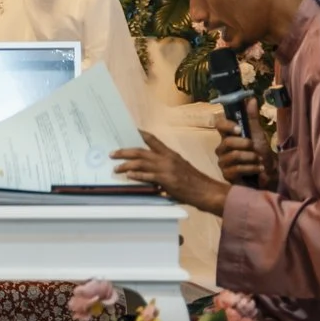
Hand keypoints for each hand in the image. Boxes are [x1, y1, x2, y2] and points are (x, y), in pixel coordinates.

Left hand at [112, 131, 230, 215]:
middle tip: (113, 153)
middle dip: (125, 152)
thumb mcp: (180, 168)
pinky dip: (137, 175)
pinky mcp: (166, 179)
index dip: (142, 134)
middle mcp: (167, 158)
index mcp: (171, 154)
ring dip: (126, 165)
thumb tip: (152, 172)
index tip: (132, 130)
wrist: (206, 190)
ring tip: (116, 168)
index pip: (153, 140)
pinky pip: (147, 176)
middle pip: (141, 152)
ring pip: (141, 163)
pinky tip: (129, 176)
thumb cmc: (195, 182)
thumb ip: (167, 167)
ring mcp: (166, 168)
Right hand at [216, 114, 274, 186]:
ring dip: (251, 157)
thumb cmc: (261, 152)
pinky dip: (250, 168)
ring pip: (233, 155)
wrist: (268, 173)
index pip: (219, 124)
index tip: (239, 128)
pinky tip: (258, 169)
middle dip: (245, 144)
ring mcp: (223, 161)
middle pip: (227, 141)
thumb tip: (251, 98)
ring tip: (259, 160)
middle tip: (256, 148)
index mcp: (228, 134)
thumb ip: (253, 117)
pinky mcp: (226, 174)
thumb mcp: (258, 133)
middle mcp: (222, 147)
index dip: (227, 125)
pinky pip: (236, 169)